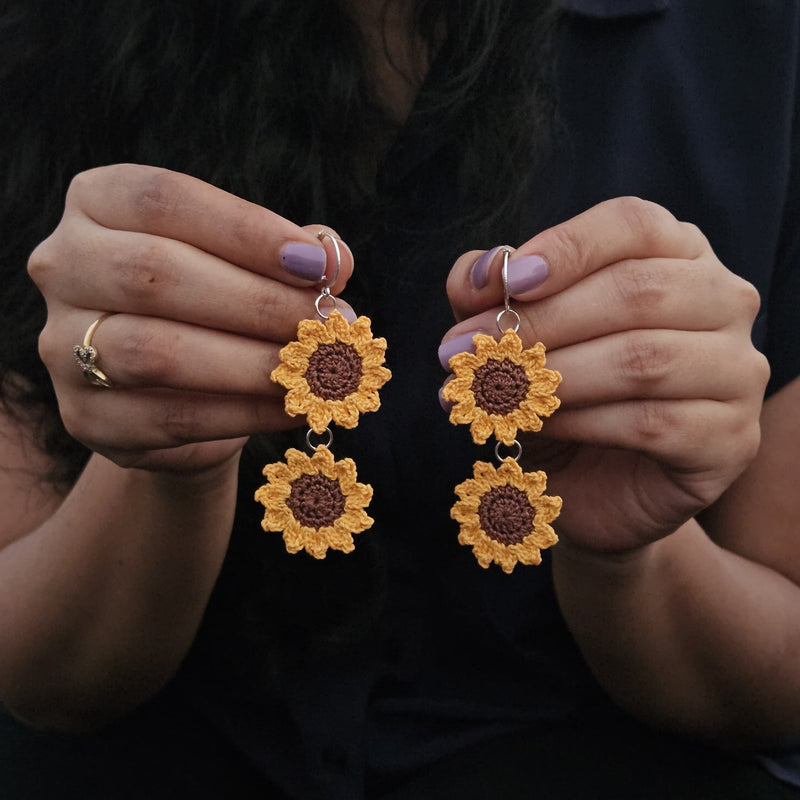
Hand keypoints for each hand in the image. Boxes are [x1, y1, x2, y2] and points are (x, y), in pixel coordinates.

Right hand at [28, 164, 353, 472]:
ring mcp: (61, 346)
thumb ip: (290, 253)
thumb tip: (335, 258)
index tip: (317, 263)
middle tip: (331, 323)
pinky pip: (171, 417)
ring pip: (157, 352)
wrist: (172, 395)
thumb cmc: (216, 308)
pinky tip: (296, 406)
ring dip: (254, 362)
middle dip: (258, 302)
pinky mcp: (86, 417)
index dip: (247, 230)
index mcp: (98, 204)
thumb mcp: (249, 264)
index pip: (164, 200)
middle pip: (155, 273)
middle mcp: (62, 266)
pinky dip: (245, 413)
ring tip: (318, 368)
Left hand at [442, 197, 769, 552]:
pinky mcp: (732, 439)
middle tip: (465, 349)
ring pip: (643, 360)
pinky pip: (652, 423)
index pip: (634, 225)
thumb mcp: (519, 339)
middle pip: (638, 291)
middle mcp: (722, 302)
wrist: (595, 486)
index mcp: (677, 256)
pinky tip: (537, 425)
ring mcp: (738, 371)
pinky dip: (581, 423)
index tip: (510, 280)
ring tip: (490, 392)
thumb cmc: (561, 397)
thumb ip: (496, 296)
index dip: (569, 246)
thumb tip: (477, 274)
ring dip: (552, 376)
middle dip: (541, 321)